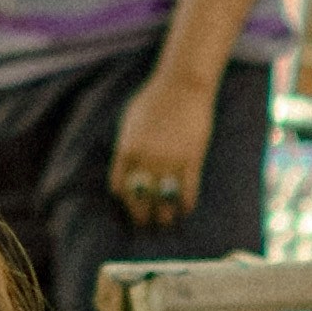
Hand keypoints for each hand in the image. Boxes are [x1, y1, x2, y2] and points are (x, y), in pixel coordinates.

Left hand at [109, 63, 217, 231]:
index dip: (124, 201)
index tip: (130, 207)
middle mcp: (146, 159)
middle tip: (145, 224)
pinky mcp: (191, 159)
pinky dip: (186, 203)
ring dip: (164, 215)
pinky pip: (188, 190)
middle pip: (140, 198)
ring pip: (164, 199)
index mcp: (127, 149)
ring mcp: (169, 160)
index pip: (120, 186)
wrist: (182, 86)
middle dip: (142, 215)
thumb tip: (127, 166)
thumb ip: (127, 145)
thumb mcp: (130, 121)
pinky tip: (185, 210)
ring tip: (166, 222)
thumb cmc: (154, 99)